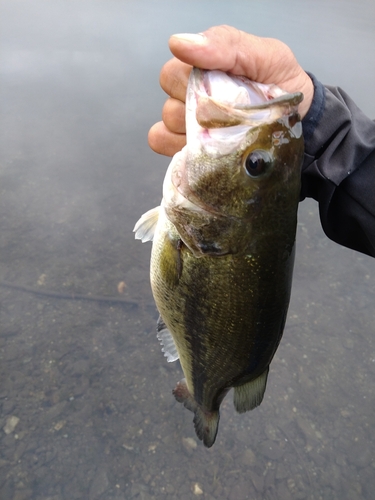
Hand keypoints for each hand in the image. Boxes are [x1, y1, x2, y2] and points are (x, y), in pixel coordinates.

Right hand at [148, 25, 313, 156]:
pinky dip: (176, 145)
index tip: (225, 86)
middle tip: (230, 110)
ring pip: (168, 121)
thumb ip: (226, 44)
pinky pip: (162, 142)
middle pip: (170, 97)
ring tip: (226, 131)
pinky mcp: (188, 148)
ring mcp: (188, 123)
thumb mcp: (265, 56)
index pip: (174, 70)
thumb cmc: (282, 87)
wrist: (301, 124)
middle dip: (197, 105)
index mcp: (205, 67)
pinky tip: (204, 147)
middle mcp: (191, 94)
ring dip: (194, 128)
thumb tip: (179, 43)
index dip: (194, 80)